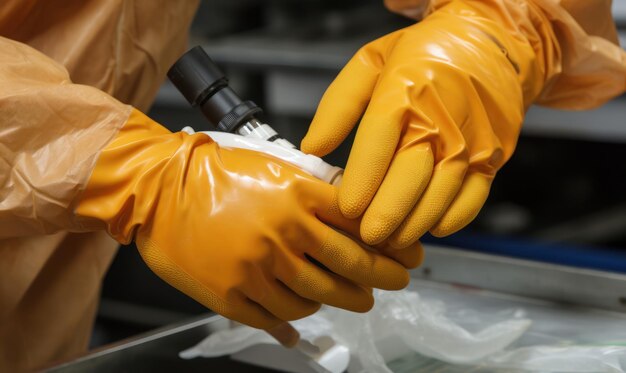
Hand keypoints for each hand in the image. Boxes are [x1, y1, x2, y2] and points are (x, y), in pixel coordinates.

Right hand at [76, 110, 414, 334]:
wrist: (158, 187)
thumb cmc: (215, 171)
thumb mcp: (272, 165)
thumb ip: (312, 188)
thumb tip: (349, 214)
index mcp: (295, 195)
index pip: (358, 224)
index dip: (391, 242)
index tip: (408, 253)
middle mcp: (281, 233)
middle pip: (349, 266)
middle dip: (382, 277)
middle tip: (396, 281)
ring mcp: (256, 268)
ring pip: (315, 298)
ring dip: (344, 301)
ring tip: (357, 300)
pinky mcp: (231, 294)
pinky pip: (275, 318)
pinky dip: (294, 324)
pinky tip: (302, 326)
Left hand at [302, 0, 546, 247]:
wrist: (490, 42)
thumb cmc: (422, 55)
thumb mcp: (370, 63)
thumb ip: (338, 106)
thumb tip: (312, 148)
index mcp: (406, 88)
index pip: (380, 140)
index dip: (363, 179)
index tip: (346, 208)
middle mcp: (441, 117)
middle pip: (411, 175)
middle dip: (387, 213)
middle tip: (367, 236)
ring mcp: (472, 138)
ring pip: (442, 192)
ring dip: (415, 222)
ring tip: (391, 240)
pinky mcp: (493, 154)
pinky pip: (474, 196)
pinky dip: (453, 218)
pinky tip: (431, 228)